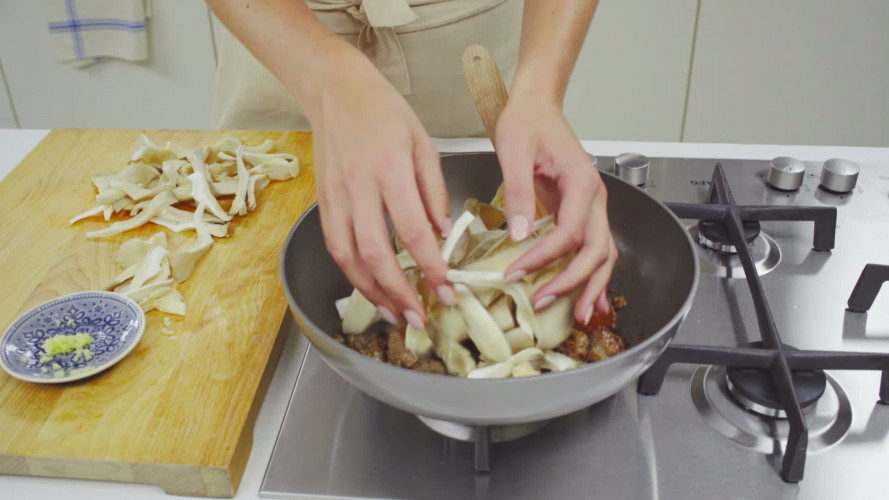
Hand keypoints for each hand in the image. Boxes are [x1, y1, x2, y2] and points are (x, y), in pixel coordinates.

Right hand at [307, 45, 453, 328]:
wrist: (335, 91)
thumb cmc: (384, 111)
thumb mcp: (424, 143)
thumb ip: (434, 190)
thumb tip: (442, 232)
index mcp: (390, 170)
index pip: (412, 231)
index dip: (430, 266)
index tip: (446, 289)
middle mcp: (358, 187)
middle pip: (376, 254)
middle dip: (400, 292)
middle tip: (420, 317)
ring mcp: (335, 197)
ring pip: (349, 257)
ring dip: (372, 292)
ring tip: (395, 313)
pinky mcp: (322, 202)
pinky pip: (336, 246)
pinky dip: (353, 274)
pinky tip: (370, 288)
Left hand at [495, 96, 617, 325]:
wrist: (537, 105)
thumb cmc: (526, 122)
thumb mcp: (514, 151)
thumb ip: (518, 192)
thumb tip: (519, 234)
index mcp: (582, 183)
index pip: (569, 233)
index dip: (544, 258)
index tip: (516, 273)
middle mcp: (595, 197)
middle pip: (596, 251)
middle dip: (573, 282)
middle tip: (544, 303)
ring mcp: (592, 205)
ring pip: (603, 254)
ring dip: (592, 285)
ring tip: (578, 315)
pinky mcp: (582, 210)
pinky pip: (595, 247)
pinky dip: (594, 274)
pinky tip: (590, 298)